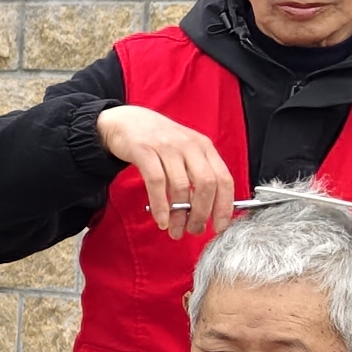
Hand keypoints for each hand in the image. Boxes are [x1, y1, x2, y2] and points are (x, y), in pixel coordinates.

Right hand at [96, 105, 234, 236]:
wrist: (126, 121)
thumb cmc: (158, 141)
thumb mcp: (186, 152)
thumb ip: (198, 175)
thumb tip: (208, 211)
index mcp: (204, 147)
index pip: (224, 179)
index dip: (224, 206)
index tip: (219, 226)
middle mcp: (189, 146)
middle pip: (206, 184)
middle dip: (201, 213)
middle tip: (194, 230)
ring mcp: (167, 147)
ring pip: (181, 186)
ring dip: (179, 214)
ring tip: (175, 229)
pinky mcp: (145, 151)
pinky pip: (156, 182)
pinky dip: (160, 205)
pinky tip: (161, 219)